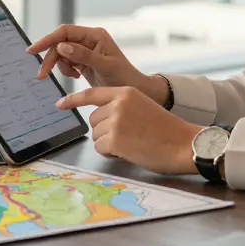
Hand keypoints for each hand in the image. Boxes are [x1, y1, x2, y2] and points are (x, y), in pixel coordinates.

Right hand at [26, 25, 168, 104]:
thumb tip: (62, 46)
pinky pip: (66, 61)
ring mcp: (86, 49)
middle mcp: (89, 39)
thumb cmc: (123, 77)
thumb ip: (83, 56)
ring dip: (60, 65)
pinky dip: (66, 69)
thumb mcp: (104, 66)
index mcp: (95, 35)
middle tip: (42, 75)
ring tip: (73, 76)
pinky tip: (76, 76)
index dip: (47, 39)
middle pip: (60, 43)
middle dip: (51, 58)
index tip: (33, 50)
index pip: (65, 32)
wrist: (134, 91)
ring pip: (61, 53)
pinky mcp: (83, 60)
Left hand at [57, 86, 201, 175]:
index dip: (73, 100)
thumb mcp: (143, 107)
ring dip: (109, 143)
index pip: (92, 94)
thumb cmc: (167, 130)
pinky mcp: (115, 139)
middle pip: (93, 120)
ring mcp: (116, 121)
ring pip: (96, 135)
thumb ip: (122, 107)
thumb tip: (100, 118)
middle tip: (128, 137)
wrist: (184, 143)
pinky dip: (111, 153)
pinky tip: (130, 150)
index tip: (59, 104)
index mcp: (126, 92)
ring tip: (132, 143)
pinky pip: (100, 148)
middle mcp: (118, 103)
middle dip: (105, 131)